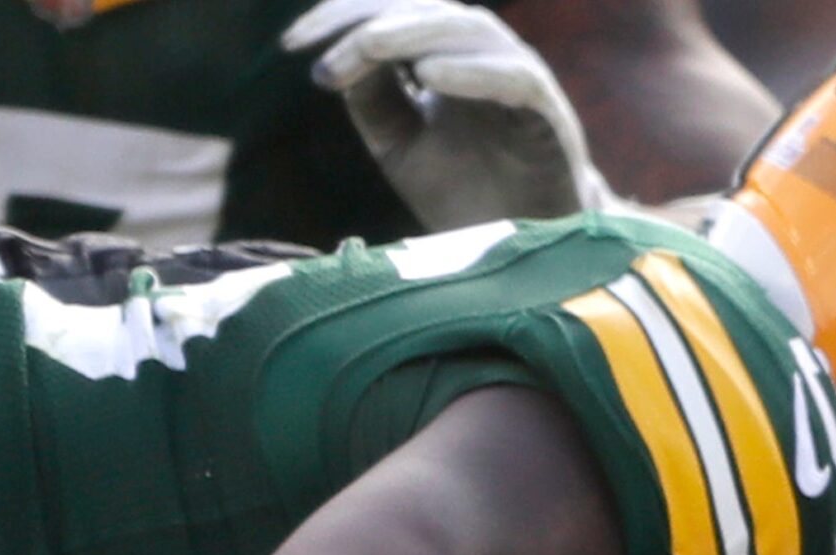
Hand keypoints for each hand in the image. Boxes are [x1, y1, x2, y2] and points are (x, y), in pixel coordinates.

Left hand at [282, 0, 608, 231]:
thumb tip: (334, 63)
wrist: (531, 249)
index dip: (340, 19)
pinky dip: (472, 72)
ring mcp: (516, 76)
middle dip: (364, 22)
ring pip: (464, 31)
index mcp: (445, 56)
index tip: (290, 45)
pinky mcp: (546, 111)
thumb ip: (374, 105)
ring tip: (368, 47)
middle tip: (316, 48)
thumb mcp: (402, 150)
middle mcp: (480, 55)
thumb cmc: (469, 197)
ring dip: (411, 34)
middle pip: (420, 9)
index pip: (389, 14)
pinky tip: (430, 75)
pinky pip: (511, 78)